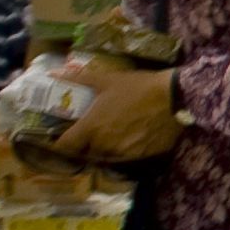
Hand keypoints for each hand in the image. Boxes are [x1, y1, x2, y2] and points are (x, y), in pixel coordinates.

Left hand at [55, 65, 183, 165]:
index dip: (60, 143)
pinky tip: (132, 135)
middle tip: (90, 130)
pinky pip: (125, 157)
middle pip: (85, 153)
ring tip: (113, 132)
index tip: (63, 135)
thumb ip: (78, 78)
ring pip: (105, 156)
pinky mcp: (142, 156)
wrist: (175, 97)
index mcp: (91, 128)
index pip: (64, 147)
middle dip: (84, 144)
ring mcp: (123, 153)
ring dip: (104, 148)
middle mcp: (104, 145)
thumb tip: (53, 73)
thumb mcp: (107, 80)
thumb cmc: (137, 87)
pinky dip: (124, 149)